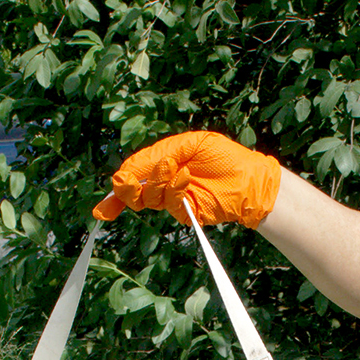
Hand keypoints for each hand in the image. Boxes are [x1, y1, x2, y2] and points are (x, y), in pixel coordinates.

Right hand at [92, 131, 280, 227]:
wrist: (248, 177)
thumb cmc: (221, 156)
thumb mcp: (185, 146)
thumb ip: (155, 156)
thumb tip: (126, 173)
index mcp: (160, 165)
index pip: (131, 175)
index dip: (118, 186)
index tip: (111, 191)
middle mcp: (164, 184)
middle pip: (132, 195)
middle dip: (127, 189)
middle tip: (128, 182)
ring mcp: (175, 199)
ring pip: (149, 199)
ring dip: (157, 182)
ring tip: (176, 168)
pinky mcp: (187, 213)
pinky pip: (170, 205)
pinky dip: (174, 189)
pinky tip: (185, 177)